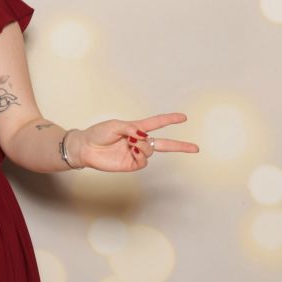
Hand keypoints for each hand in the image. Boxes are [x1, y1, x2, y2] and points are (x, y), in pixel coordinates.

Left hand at [68, 113, 198, 171]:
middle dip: (180, 146)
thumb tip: (143, 135)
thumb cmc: (98, 133)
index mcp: (135, 128)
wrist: (86, 148)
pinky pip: (143, 161)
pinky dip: (140, 154)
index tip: (184, 117)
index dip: (170, 119)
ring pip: (151, 150)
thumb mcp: (114, 125)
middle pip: (164, 143)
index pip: (156, 123)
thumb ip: (131, 128)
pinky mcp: (131, 164)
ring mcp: (135, 153)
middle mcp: (138, 141)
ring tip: (130, 143)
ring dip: (143, 145)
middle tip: (195, 148)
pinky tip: (131, 150)